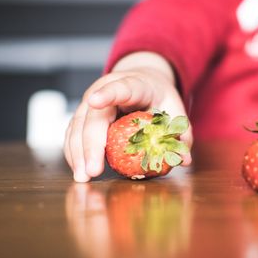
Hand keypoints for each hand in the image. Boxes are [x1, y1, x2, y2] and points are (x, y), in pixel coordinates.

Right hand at [64, 53, 192, 181]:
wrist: (142, 80)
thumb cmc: (158, 95)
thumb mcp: (175, 108)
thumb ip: (181, 133)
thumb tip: (184, 160)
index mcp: (133, 84)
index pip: (120, 88)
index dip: (107, 94)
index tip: (94, 101)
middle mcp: (105, 89)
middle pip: (92, 117)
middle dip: (90, 146)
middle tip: (92, 171)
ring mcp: (90, 102)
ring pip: (77, 127)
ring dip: (77, 154)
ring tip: (83, 177)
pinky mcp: (82, 116)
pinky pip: (74, 135)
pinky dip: (75, 153)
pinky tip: (80, 170)